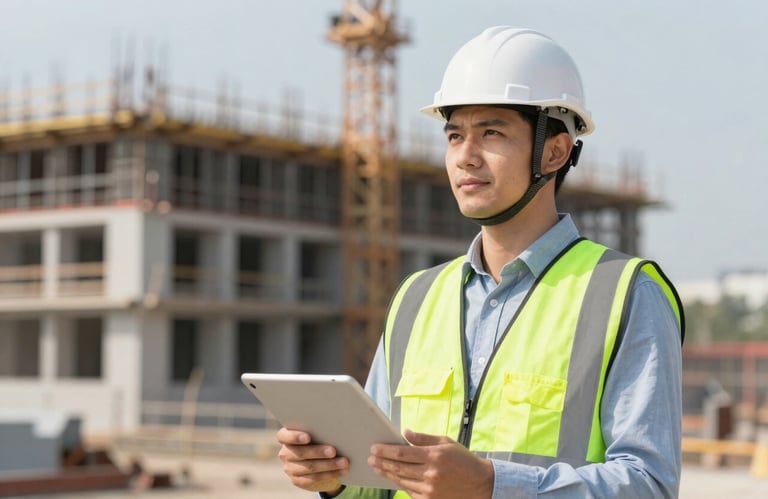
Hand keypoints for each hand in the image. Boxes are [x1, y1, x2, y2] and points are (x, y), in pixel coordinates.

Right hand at [276, 427, 348, 493]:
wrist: (318, 462)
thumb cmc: (319, 440)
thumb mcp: (317, 434)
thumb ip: (319, 430)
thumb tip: (336, 429)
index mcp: (286, 438)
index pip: (283, 436)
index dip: (294, 437)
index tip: (307, 437)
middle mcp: (286, 453)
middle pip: (300, 453)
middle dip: (318, 452)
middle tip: (333, 450)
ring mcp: (290, 468)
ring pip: (310, 467)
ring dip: (329, 464)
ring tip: (344, 462)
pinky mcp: (298, 480)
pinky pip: (315, 478)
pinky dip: (331, 474)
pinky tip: (342, 470)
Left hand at [368, 429, 493, 498]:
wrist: (480, 484)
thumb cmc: (463, 460)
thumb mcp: (446, 442)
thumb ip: (423, 438)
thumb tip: (405, 432)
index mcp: (434, 456)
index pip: (403, 453)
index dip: (386, 450)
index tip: (374, 448)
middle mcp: (431, 473)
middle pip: (399, 468)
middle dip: (382, 462)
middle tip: (370, 458)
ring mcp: (430, 489)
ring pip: (402, 480)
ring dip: (387, 473)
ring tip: (376, 467)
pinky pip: (410, 491)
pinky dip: (399, 484)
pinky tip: (392, 478)